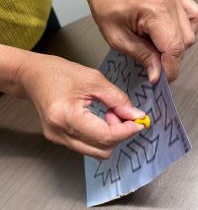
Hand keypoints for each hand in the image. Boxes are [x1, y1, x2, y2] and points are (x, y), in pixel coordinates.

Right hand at [18, 53, 144, 158]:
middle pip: (102, 150)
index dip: (126, 131)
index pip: (105, 136)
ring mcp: (58, 138)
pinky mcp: (59, 138)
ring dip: (109, 136)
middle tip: (121, 114)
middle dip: (119, 134)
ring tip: (109, 115)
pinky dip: (99, 136)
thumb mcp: (94, 80)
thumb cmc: (60, 72)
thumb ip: (117, 100)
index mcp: (67, 116)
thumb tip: (136, 115)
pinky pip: (87, 145)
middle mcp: (60, 133)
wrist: (34, 76)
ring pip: (95, 151)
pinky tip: (99, 120)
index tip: (139, 122)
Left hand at [84, 0, 197, 82]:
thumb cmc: (105, 2)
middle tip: (155, 66)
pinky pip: (192, 17)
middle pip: (185, 42)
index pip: (174, 49)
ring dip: (177, 47)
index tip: (161, 79)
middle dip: (171, 60)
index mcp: (154, 10)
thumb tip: (156, 73)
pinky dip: (184, 31)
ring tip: (158, 49)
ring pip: (190, 32)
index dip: (170, 69)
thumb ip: (140, 55)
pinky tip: (169, 35)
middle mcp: (170, 1)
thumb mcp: (118, 37)